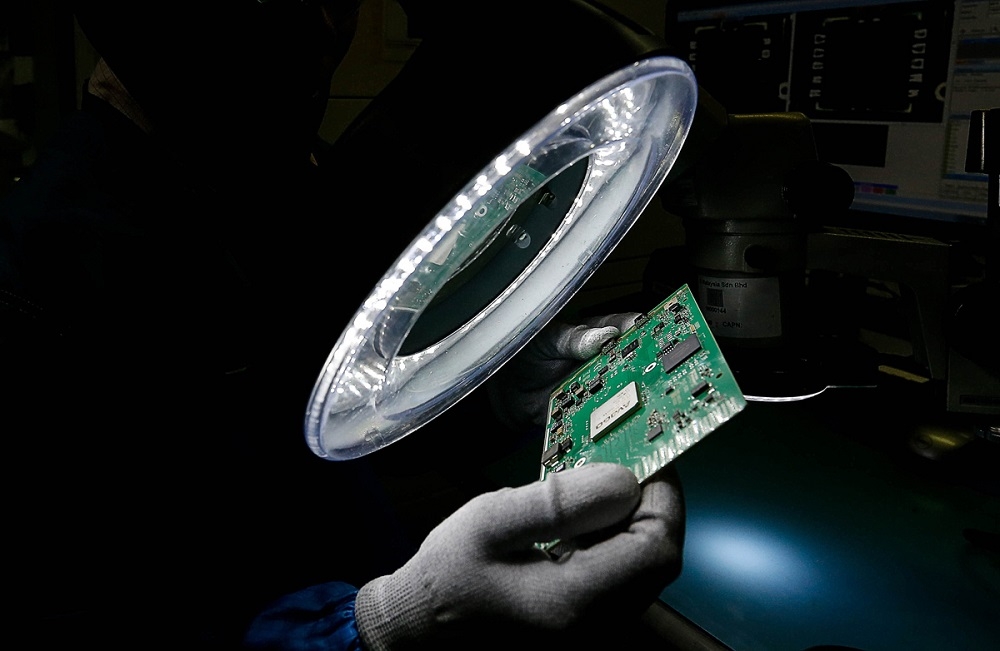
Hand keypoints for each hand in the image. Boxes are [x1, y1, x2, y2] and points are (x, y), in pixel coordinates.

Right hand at [355, 462, 684, 648]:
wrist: (416, 632)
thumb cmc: (446, 577)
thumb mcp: (490, 524)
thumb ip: (556, 501)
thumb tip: (621, 479)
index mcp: (575, 601)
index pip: (656, 547)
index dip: (664, 495)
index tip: (646, 454)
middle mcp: (596, 626)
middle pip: (656, 561)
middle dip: (651, 505)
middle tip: (624, 462)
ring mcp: (592, 632)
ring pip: (641, 572)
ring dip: (633, 524)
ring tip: (600, 485)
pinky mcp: (583, 629)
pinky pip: (620, 583)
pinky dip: (614, 545)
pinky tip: (583, 522)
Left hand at [486, 312, 642, 431]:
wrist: (501, 386)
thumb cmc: (522, 351)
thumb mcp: (546, 337)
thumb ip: (572, 339)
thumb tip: (603, 337)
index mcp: (595, 335)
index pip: (627, 329)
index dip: (643, 332)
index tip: (651, 338)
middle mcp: (600, 362)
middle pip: (630, 366)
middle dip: (643, 372)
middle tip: (650, 377)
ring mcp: (594, 389)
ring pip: (618, 395)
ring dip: (627, 402)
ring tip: (632, 404)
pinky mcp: (583, 413)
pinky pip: (598, 420)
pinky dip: (604, 426)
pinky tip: (609, 427)